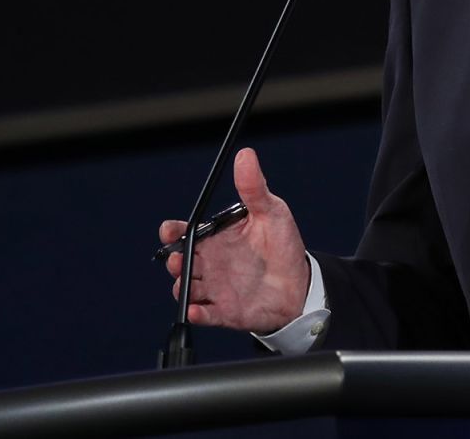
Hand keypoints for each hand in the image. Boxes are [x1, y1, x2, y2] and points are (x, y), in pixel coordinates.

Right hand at [159, 147, 310, 332]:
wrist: (301, 284)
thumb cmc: (283, 245)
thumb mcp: (271, 211)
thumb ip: (254, 187)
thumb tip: (246, 155)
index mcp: (217, 238)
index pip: (186, 232)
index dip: (172, 231)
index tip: (168, 229)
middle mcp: (211, 263)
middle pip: (180, 261)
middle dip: (174, 260)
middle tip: (180, 258)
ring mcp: (215, 287)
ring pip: (186, 288)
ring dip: (182, 286)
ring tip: (186, 282)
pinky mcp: (225, 311)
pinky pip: (205, 314)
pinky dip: (197, 313)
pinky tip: (196, 310)